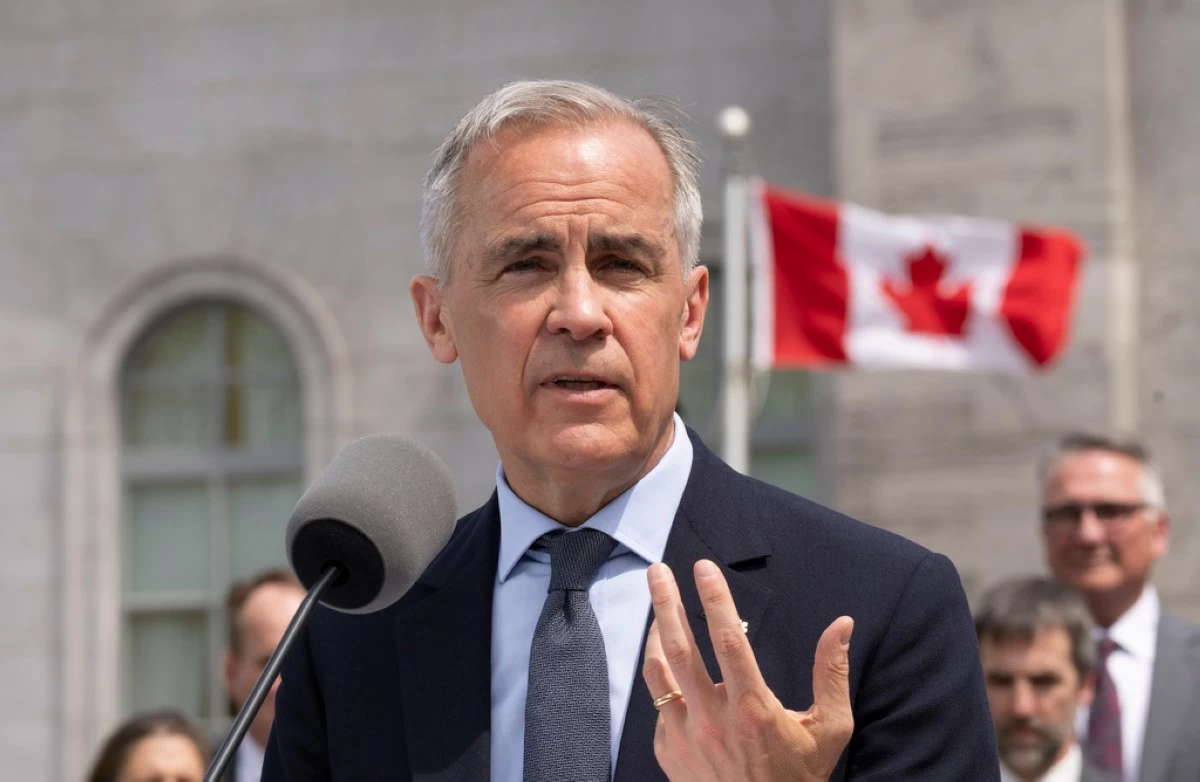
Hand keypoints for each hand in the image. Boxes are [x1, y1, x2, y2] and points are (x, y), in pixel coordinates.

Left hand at [642, 560, 854, 781]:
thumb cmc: (799, 777)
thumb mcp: (829, 729)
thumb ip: (831, 673)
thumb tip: (842, 623)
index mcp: (753, 710)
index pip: (727, 640)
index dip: (714, 599)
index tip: (703, 567)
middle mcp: (713, 721)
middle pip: (680, 649)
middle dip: (666, 603)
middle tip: (657, 570)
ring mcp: (686, 738)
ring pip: (658, 673)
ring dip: (654, 635)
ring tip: (657, 609)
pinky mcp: (669, 752)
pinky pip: (660, 705)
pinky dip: (663, 679)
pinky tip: (669, 665)